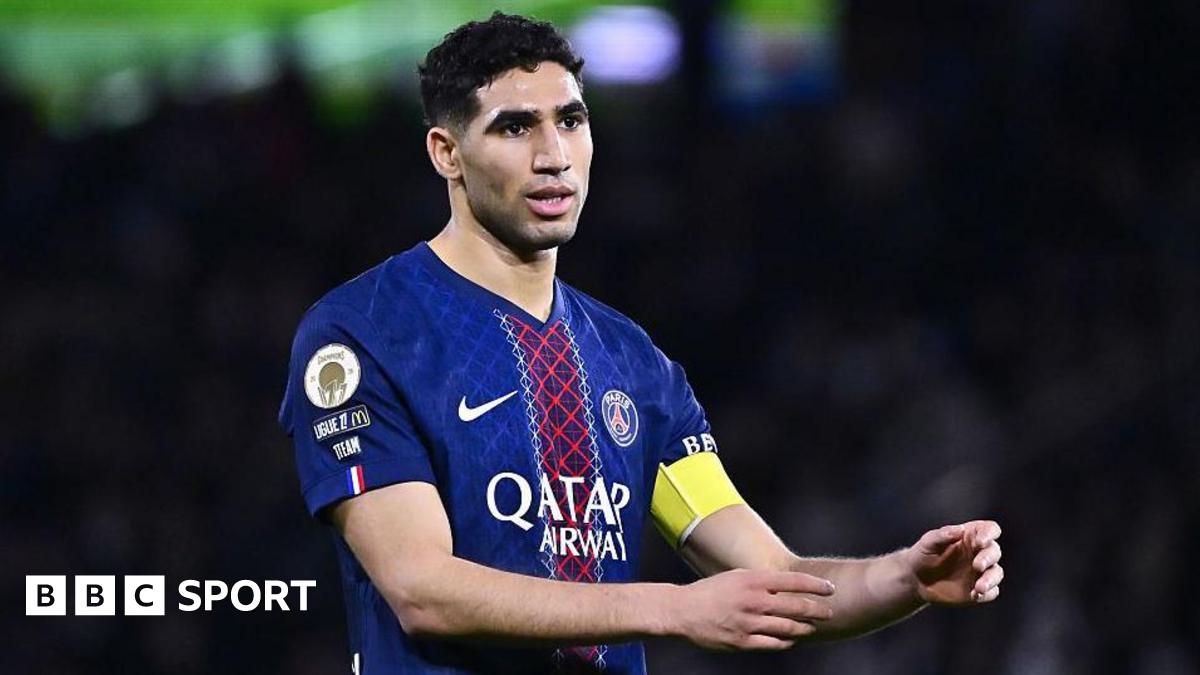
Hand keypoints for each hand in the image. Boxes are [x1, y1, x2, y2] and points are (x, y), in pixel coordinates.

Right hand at [670, 568, 835, 650]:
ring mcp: (748, 623)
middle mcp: (753, 601)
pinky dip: (786, 642)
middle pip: (796, 606)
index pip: (793, 581)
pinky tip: (792, 639)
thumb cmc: (711, 591)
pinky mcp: (742, 642)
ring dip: (804, 627)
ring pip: (788, 628)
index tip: (830, 589)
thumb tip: (786, 586)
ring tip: (813, 626)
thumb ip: (761, 581)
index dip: (816, 585)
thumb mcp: (736, 577)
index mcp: (752, 580)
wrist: (682, 611)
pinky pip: (773, 644)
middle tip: (829, 612)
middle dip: (817, 610)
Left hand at [904, 520, 1003, 605]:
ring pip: (997, 573)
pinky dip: (987, 594)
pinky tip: (974, 595)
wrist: (917, 580)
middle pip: (994, 551)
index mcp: (970, 536)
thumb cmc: (923, 555)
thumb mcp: (928, 542)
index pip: (989, 529)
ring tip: (979, 588)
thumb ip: (942, 535)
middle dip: (988, 558)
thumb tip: (960, 529)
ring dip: (991, 579)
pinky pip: (991, 592)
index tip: (980, 542)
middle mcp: (979, 553)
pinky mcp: (979, 589)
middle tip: (977, 566)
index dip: (989, 533)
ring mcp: (981, 572)